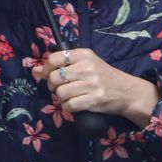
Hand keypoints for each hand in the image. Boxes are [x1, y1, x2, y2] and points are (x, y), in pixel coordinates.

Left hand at [41, 48, 159, 128]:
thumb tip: (35, 70)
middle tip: (60, 88)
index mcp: (84, 54)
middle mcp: (87, 67)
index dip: (47, 68)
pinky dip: (68, 107)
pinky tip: (75, 104)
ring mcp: (91, 84)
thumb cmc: (103, 76)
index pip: (54, 58)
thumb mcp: (84, 65)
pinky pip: (69, 105)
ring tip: (69, 96)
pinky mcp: (93, 100)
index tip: (50, 74)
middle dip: (53, 86)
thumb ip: (60, 65)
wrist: (126, 91)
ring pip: (60, 93)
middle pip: (54, 77)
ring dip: (60, 98)